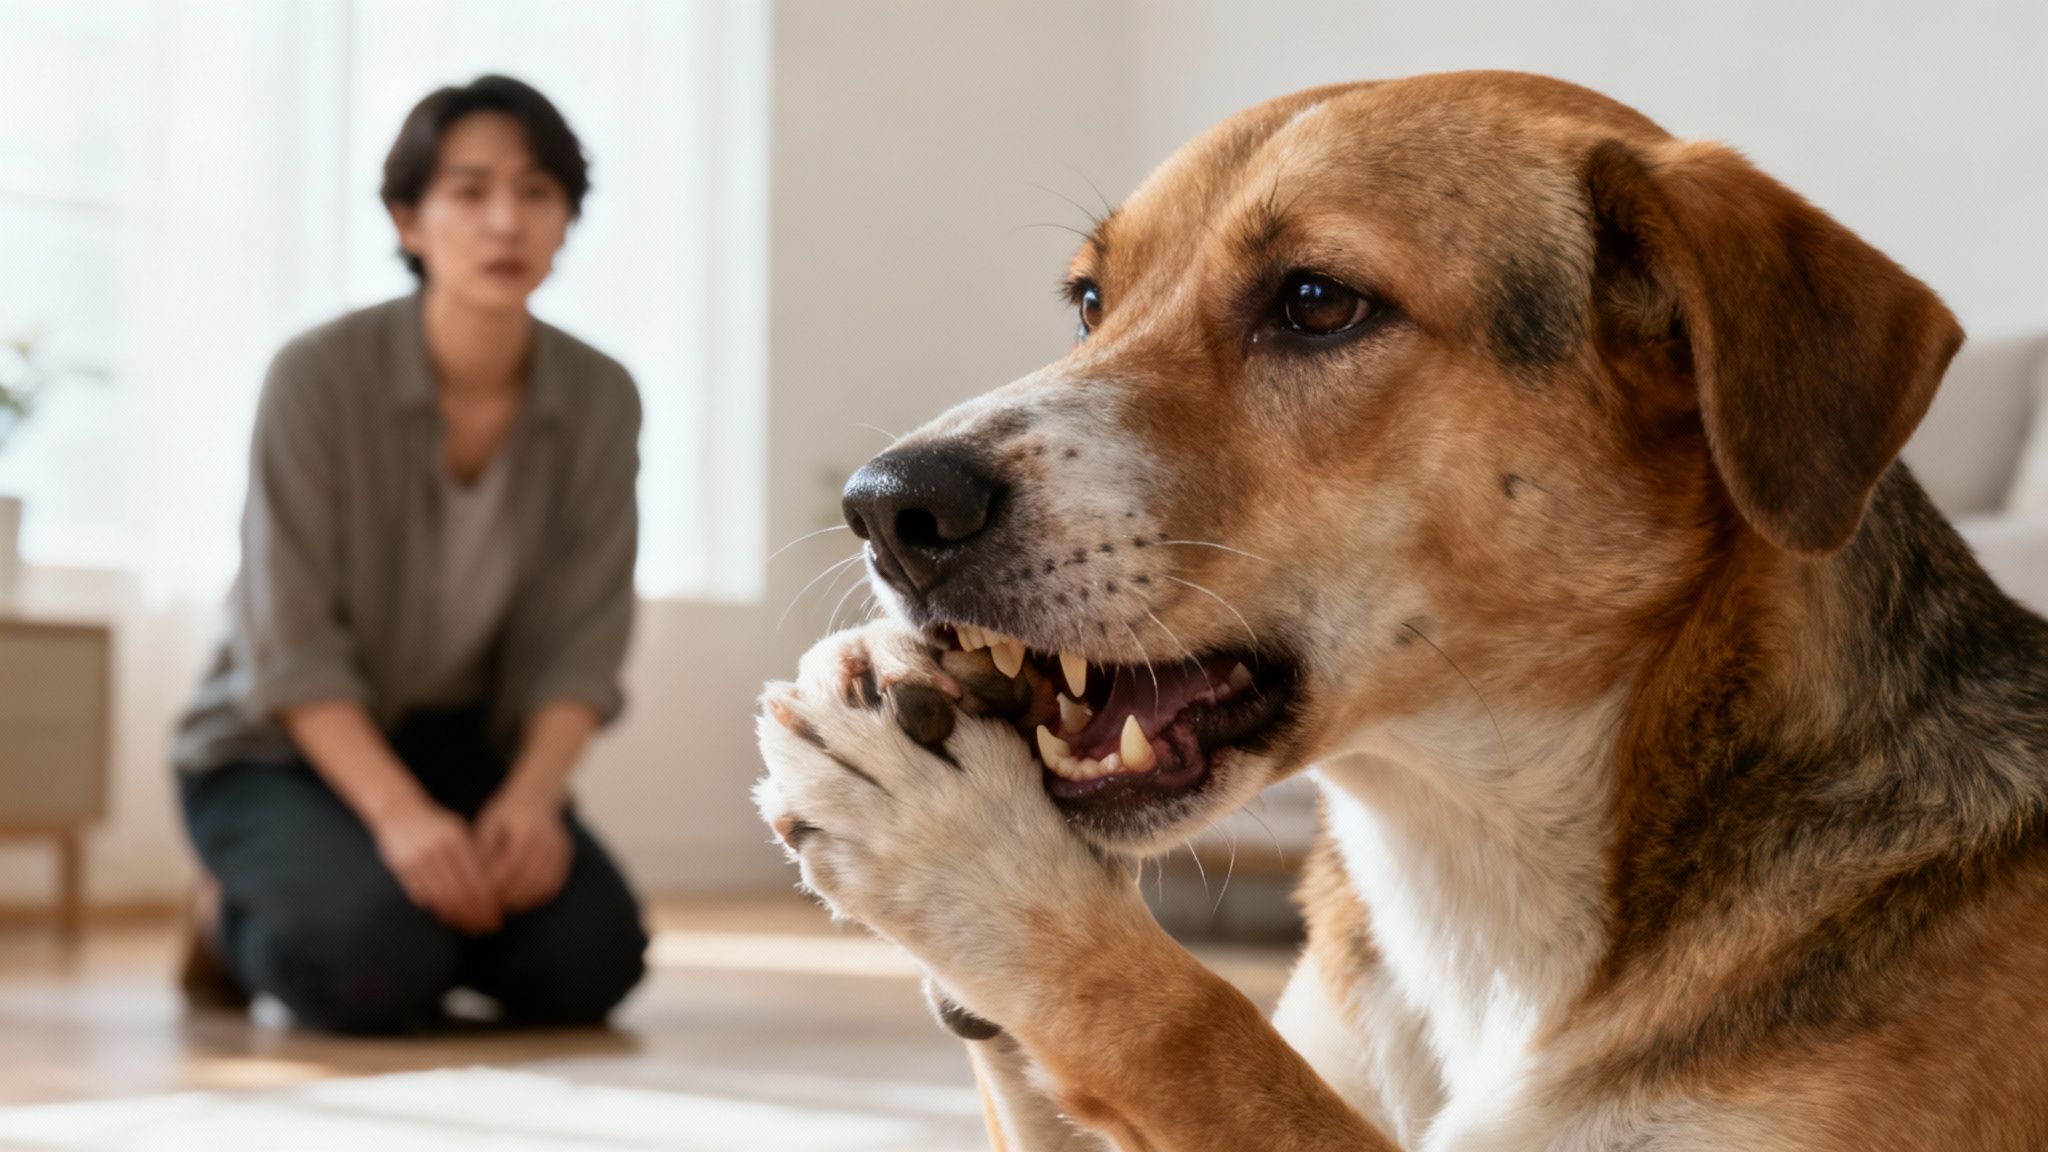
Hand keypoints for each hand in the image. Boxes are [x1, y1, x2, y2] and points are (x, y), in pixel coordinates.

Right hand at [371, 797, 502, 934]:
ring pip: (440, 897)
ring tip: (469, 926)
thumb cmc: (434, 824)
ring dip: (456, 916)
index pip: (475, 877)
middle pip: (459, 891)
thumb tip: (488, 889)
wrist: (397, 811)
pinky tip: (448, 917)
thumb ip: (471, 855)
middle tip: (486, 927)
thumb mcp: (456, 831)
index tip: (496, 915)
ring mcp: (417, 859)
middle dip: (474, 913)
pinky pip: (422, 895)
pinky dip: (436, 908)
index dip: (486, 901)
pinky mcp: (401, 868)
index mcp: (455, 838)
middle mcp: (436, 849)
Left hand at [475, 786, 573, 914]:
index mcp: (526, 829)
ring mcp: (560, 847)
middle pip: (528, 878)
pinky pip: (554, 883)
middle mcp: (548, 838)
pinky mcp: (565, 855)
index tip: (479, 896)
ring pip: (543, 885)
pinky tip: (521, 900)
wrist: (536, 796)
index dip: (494, 885)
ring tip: (504, 905)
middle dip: (508, 896)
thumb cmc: (504, 814)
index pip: (510, 866)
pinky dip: (537, 896)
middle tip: (490, 907)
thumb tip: (474, 883)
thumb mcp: (488, 827)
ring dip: (523, 900)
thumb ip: (483, 853)